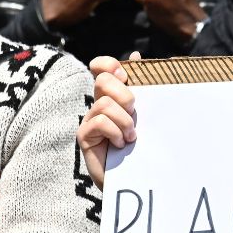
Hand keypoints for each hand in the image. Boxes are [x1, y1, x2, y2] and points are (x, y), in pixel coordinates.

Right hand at [77, 51, 140, 189]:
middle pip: (102, 79)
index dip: (109, 65)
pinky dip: (115, 132)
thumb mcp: (148, 113)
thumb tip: (136, 55)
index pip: (101, 67)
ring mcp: (90, 120)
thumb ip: (144, 86)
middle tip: (134, 113)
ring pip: (104, 103)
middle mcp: (99, 104)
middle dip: (125, 95)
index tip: (125, 75)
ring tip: (132, 137)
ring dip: (124, 121)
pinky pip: (99, 122)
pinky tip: (121, 144)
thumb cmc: (144, 145)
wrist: (138, 178)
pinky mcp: (84, 137)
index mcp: (114, 95)